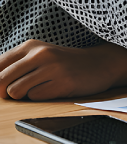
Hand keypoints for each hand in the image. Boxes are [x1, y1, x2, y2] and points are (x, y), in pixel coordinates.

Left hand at [0, 40, 126, 100]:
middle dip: (3, 92)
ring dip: (23, 95)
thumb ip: (15, 67)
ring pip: (15, 91)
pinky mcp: (63, 82)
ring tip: (38, 88)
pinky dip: (40, 97)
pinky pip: (36, 97)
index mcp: (30, 46)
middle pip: (0, 81)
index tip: (3, 87)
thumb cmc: (65, 63)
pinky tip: (54, 89)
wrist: (100, 63)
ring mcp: (52, 67)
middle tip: (18, 92)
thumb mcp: (39, 57)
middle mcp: (40, 53)